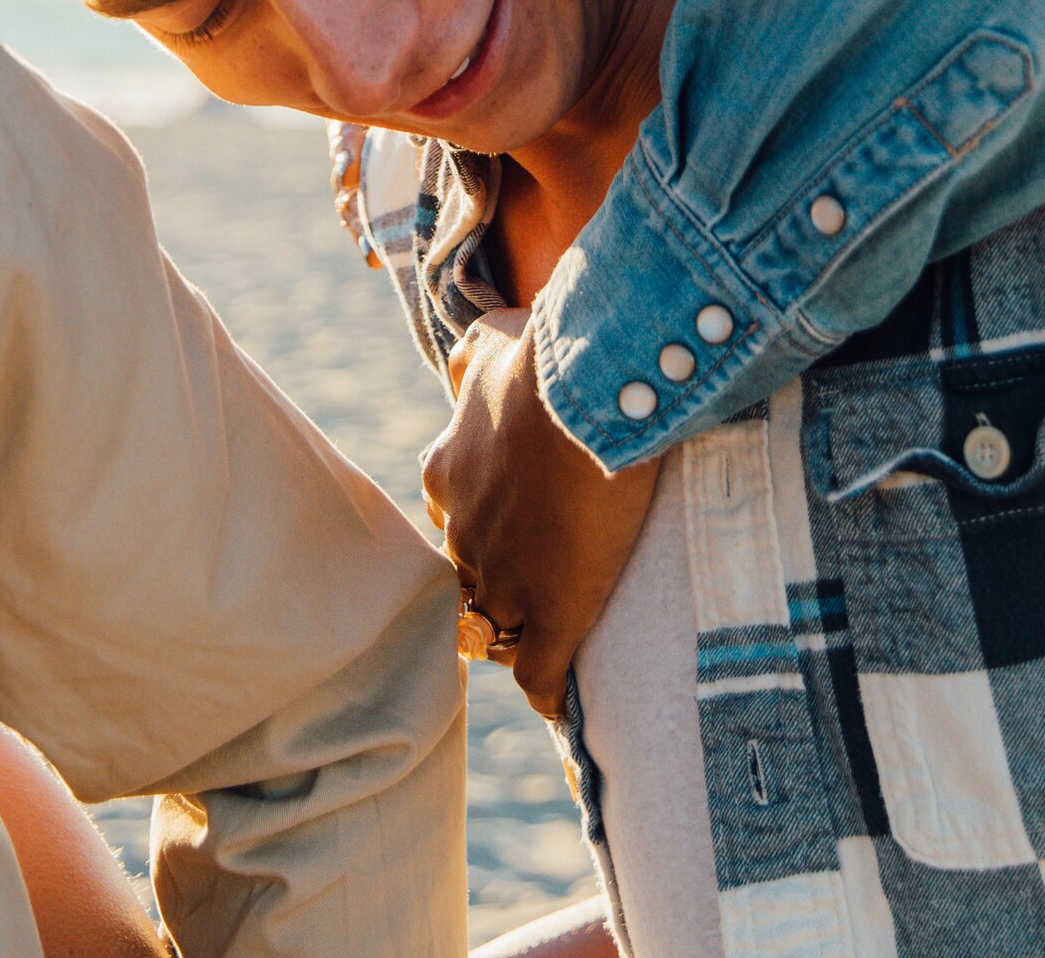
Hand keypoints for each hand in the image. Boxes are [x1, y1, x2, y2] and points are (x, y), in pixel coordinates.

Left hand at [420, 309, 655, 718]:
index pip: (454, 515)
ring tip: (550, 641)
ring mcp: (503, 580)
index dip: (485, 524)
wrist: (595, 388)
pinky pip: (537, 675)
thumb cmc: (550, 354)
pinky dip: (547, 691)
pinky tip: (562, 703)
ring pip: (493, 629)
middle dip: (495, 582)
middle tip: (537, 581)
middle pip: (468, 576)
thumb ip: (476, 357)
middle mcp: (463, 531)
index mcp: (449, 473)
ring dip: (515, 635)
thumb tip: (466, 356)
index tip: (515, 524)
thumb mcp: (496, 342)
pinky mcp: (551, 614)